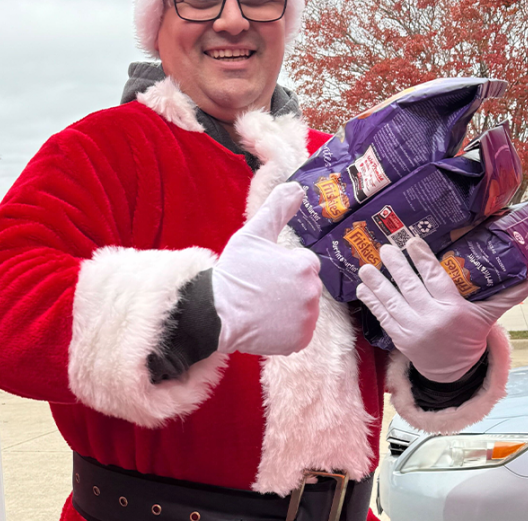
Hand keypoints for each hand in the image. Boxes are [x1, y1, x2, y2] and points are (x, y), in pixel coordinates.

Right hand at [214, 182, 322, 355]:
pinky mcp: (300, 341)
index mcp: (304, 266)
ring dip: (289, 308)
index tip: (264, 273)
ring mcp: (306, 320)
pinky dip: (286, 329)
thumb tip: (297, 187)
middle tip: (263, 290)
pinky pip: (300, 331)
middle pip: (306, 286)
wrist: (215, 313)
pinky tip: (267, 322)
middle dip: (289, 287)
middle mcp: (311, 293)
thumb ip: (278, 208)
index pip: (304, 264)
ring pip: (304, 309)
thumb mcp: (253, 234)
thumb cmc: (233, 272)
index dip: (284, 267)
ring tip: (263, 307)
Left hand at [356, 238, 527, 381]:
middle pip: (410, 287)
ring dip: (376, 282)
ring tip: (365, 265)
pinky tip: (362, 287)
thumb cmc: (469, 338)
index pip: (436, 279)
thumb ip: (505, 297)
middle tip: (386, 247)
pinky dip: (371, 302)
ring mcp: (412, 329)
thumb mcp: (487, 318)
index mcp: (453, 310)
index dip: (422, 260)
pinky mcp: (399, 338)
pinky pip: (382, 317)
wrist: (453, 372)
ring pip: (391, 301)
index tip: (412, 243)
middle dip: (396, 266)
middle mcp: (431, 319)